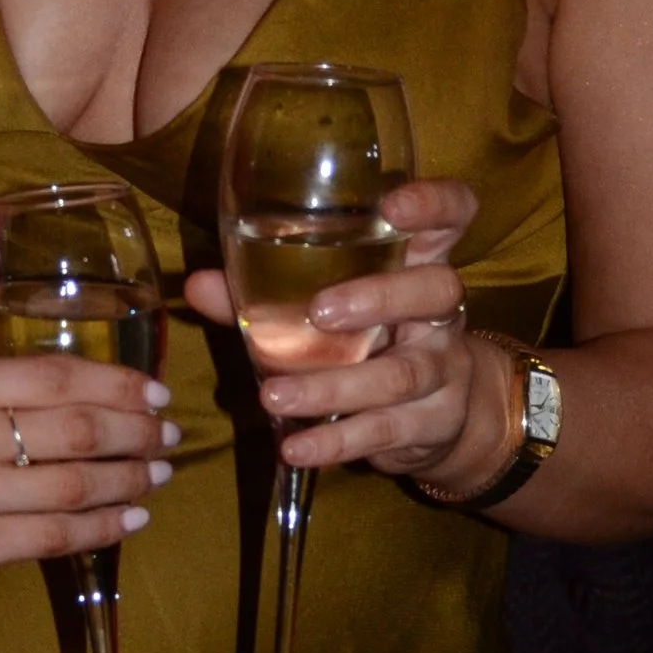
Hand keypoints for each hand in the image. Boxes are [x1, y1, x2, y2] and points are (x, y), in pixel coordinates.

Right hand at [0, 354, 178, 604]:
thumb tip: (52, 399)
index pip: (53, 375)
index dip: (116, 382)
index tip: (152, 390)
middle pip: (74, 426)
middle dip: (135, 430)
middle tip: (168, 433)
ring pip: (71, 482)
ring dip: (128, 478)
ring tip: (158, 474)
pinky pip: (49, 536)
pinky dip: (99, 528)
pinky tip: (128, 519)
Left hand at [184, 177, 519, 490]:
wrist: (445, 418)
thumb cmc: (374, 341)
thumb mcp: (331, 312)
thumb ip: (265, 296)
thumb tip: (198, 284)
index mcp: (420, 263)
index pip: (454, 215)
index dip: (434, 204)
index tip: (394, 205)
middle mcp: (441, 312)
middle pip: (437, 290)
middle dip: (379, 297)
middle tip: (318, 312)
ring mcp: (445, 369)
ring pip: (404, 374)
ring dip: (335, 385)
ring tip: (273, 397)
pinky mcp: (435, 423)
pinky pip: (387, 430)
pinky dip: (337, 441)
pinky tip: (295, 448)